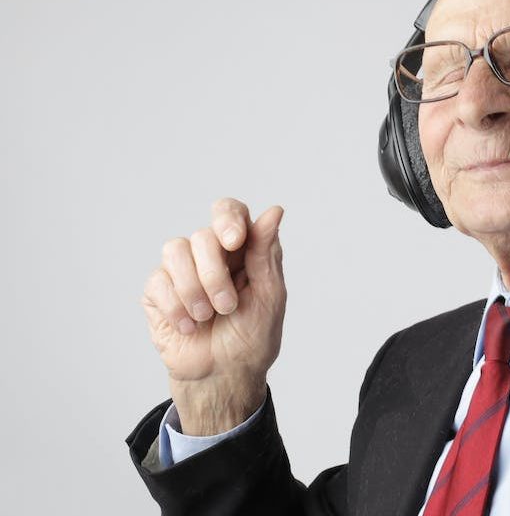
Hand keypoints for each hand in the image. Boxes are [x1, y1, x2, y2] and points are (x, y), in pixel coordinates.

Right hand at [141, 198, 285, 434]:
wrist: (223, 376)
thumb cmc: (252, 338)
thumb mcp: (269, 296)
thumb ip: (266, 253)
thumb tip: (275, 210)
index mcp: (241, 250)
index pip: (229, 211)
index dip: (228, 219)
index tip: (234, 241)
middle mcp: (210, 254)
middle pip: (202, 235)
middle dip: (215, 275)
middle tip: (227, 306)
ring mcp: (181, 270)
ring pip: (174, 250)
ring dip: (194, 289)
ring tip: (207, 317)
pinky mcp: (157, 291)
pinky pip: (157, 280)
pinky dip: (176, 306)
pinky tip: (189, 326)